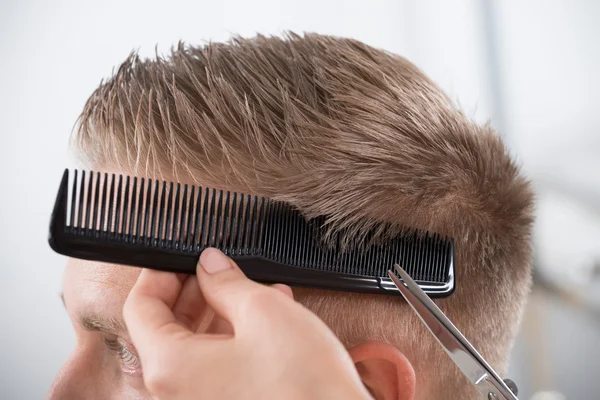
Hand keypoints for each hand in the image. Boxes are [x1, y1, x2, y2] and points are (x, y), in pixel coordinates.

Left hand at [123, 247, 372, 399]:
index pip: (141, 308)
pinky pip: (217, 366)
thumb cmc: (303, 386)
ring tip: (251, 287)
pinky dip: (233, 337)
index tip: (181, 256)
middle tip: (217, 268)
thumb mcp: (263, 312)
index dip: (159, 273)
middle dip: (193, 291)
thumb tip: (210, 264)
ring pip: (195, 347)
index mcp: (171, 366)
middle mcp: (177, 392)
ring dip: (219, 311)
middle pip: (166, 328)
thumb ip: (227, 282)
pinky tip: (267, 317)